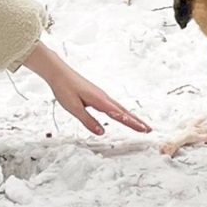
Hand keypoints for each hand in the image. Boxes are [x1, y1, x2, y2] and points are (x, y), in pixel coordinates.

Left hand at [20, 42, 151, 136]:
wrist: (59, 73)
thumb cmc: (64, 89)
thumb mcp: (74, 108)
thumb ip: (88, 121)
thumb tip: (102, 132)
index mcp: (99, 100)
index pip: (119, 114)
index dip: (131, 123)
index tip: (143, 129)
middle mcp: (103, 97)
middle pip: (124, 111)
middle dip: (136, 121)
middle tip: (148, 130)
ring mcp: (101, 95)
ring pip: (120, 108)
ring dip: (131, 117)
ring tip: (141, 125)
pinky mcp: (97, 95)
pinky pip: (113, 106)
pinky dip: (122, 112)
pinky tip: (123, 115)